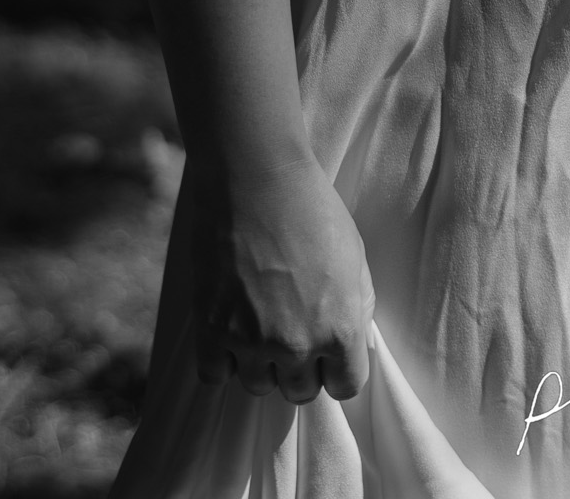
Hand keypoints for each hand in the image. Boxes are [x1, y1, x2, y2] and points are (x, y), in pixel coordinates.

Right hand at [187, 146, 374, 402]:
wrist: (258, 177)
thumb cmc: (313, 209)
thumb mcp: (355, 256)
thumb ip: (358, 306)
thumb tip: (357, 339)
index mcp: (342, 329)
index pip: (346, 386)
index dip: (338, 368)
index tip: (328, 351)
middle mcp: (298, 345)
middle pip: (299, 391)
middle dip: (299, 365)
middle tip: (291, 327)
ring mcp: (251, 342)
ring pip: (257, 386)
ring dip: (259, 362)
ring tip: (259, 320)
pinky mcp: (211, 331)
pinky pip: (215, 375)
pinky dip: (222, 357)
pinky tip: (229, 326)